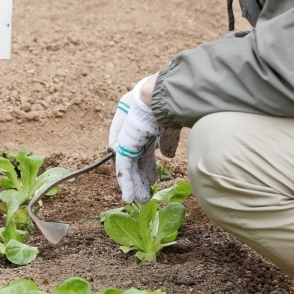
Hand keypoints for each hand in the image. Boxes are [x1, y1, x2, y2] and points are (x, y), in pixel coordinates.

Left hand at [109, 79, 160, 203]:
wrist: (163, 93)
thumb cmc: (171, 101)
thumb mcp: (170, 123)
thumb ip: (167, 138)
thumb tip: (168, 155)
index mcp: (140, 117)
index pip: (140, 144)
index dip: (145, 161)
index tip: (152, 175)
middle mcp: (129, 125)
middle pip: (134, 156)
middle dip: (141, 176)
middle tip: (146, 192)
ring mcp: (125, 134)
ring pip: (128, 164)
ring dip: (134, 184)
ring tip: (139, 200)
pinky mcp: (123, 143)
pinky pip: (123, 167)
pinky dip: (126, 183)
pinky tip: (128, 197)